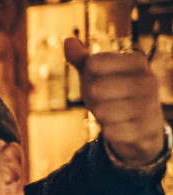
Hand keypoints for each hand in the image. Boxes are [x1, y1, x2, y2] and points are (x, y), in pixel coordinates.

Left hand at [65, 37, 166, 165]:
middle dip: (91, 97)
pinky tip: (113, 127)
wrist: (142, 125)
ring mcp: (150, 105)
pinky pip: (113, 131)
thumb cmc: (114, 93)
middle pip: (96, 88)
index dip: (87, 75)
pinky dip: (108, 130)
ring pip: (103, 111)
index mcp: (136, 61)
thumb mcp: (97, 75)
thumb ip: (82, 59)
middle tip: (99, 98)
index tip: (96, 77)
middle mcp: (148, 80)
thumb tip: (67, 41)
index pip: (95, 63)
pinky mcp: (147, 128)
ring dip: (99, 114)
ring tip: (107, 112)